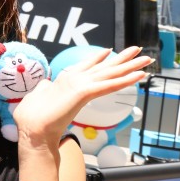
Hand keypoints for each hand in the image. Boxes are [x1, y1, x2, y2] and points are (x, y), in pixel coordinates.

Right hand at [14, 46, 151, 147]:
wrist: (34, 130)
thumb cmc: (35, 118)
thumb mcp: (40, 97)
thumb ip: (45, 89)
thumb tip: (47, 85)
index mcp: (65, 80)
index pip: (86, 66)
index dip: (98, 58)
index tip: (109, 51)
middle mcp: (74, 79)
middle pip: (103, 66)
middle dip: (122, 58)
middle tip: (138, 49)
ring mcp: (79, 84)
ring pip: (110, 73)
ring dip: (129, 65)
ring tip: (145, 57)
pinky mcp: (83, 92)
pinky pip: (110, 85)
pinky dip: (126, 80)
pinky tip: (139, 75)